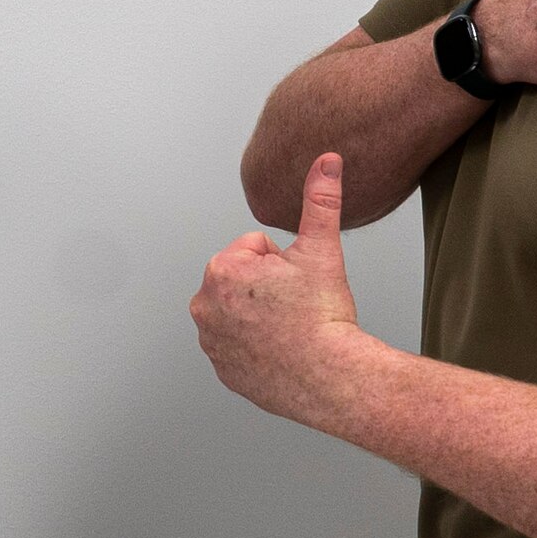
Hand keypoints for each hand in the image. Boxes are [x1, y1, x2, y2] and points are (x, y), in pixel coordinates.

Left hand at [190, 153, 362, 423]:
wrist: (332, 377)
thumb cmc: (323, 316)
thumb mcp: (322, 249)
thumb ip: (320, 200)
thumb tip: (327, 160)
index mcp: (221, 270)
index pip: (256, 249)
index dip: (284, 263)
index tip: (296, 286)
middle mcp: (204, 306)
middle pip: (246, 280)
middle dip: (269, 288)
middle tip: (295, 307)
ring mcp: (211, 343)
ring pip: (244, 312)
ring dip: (263, 315)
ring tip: (290, 329)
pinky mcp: (223, 370)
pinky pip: (242, 346)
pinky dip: (259, 346)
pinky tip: (281, 351)